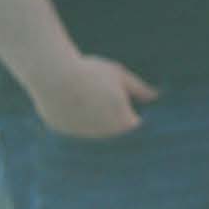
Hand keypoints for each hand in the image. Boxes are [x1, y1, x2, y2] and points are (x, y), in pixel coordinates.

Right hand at [31, 52, 160, 141]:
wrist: (53, 77)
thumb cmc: (91, 74)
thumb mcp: (119, 76)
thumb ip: (139, 89)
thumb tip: (155, 96)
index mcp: (123, 123)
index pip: (135, 124)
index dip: (134, 112)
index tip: (130, 101)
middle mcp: (104, 135)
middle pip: (115, 127)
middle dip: (114, 113)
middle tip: (104, 93)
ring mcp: (83, 135)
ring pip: (94, 128)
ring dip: (95, 116)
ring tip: (87, 93)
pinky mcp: (65, 131)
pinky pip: (75, 125)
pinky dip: (76, 116)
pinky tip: (71, 99)